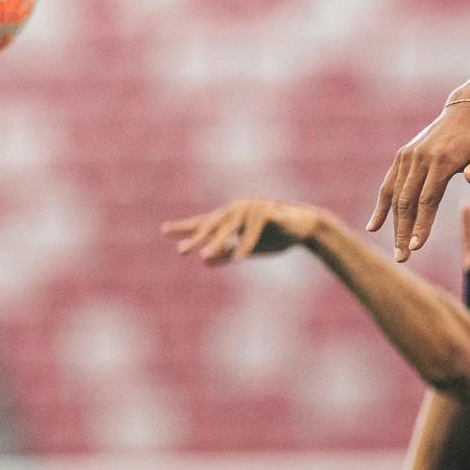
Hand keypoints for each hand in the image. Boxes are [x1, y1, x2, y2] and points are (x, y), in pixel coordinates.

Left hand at [163, 198, 336, 265]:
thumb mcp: (247, 249)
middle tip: (181, 252)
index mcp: (232, 218)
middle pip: (213, 224)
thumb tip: (204, 262)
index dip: (185, 227)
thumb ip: (227, 253)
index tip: (164, 232)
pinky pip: (253, 230)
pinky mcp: (268, 211)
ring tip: (204, 256)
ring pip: (230, 226)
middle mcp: (238, 210)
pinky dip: (246, 244)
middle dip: (196, 238)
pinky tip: (239, 260)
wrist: (306, 228)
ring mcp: (253, 207)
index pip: (204, 222)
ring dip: (217, 242)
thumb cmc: (276, 236)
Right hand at [370, 99, 469, 260]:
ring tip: (395, 250)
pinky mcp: (404, 155)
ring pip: (395, 194)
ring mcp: (409, 155)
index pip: (428, 199)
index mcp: (442, 160)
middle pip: (407, 201)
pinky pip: (389, 183)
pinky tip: (374, 225)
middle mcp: (420, 158)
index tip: (416, 247)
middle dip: (403, 231)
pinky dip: (381, 204)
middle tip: (402, 258)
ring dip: (392, 223)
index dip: (421, 224)